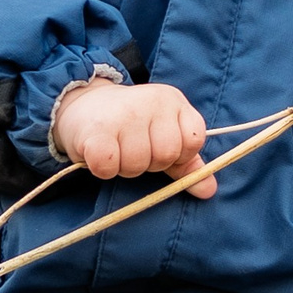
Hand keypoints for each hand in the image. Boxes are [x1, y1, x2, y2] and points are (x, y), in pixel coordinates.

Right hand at [52, 80, 213, 197]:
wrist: (83, 105)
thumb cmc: (130, 126)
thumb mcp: (163, 136)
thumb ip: (187, 164)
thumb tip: (209, 191)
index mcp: (173, 101)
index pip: (193, 139)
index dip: (179, 154)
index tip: (159, 146)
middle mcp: (151, 102)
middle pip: (165, 155)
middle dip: (150, 163)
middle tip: (133, 149)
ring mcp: (123, 114)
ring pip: (137, 164)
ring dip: (124, 168)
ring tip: (116, 150)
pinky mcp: (95, 130)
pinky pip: (108, 166)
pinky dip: (103, 169)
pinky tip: (100, 154)